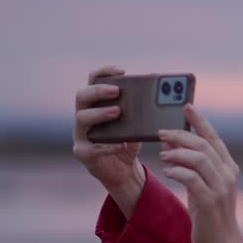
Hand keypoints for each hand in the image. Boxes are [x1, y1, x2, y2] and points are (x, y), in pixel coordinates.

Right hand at [73, 65, 143, 192]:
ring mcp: (80, 134)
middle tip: (117, 91)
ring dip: (100, 113)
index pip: (93, 80)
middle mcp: (84, 115)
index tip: (121, 71)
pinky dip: (107, 145)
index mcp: (95, 104)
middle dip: (98, 90)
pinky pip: (91, 147)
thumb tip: (162, 98)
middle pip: (82, 95)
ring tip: (118, 112)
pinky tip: (121, 144)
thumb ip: (142, 112)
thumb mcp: (137, 125)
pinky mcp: (83, 153)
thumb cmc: (129, 142)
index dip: (104, 72)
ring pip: (81, 117)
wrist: (123, 171)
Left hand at [158, 104, 242, 242]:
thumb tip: (171, 140)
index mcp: (229, 168)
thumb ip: (190, 163)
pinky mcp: (209, 201)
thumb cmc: (209, 213)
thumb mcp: (201, 184)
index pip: (214, 138)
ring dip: (178, 153)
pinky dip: (178, 171)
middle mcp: (228, 174)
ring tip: (163, 154)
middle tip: (161, 132)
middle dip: (181, 135)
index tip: (186, 106)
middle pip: (204, 145)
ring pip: (199, 158)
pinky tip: (168, 171)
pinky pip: (191, 178)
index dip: (200, 121)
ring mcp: (221, 188)